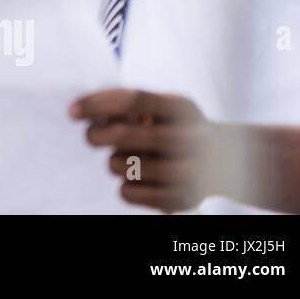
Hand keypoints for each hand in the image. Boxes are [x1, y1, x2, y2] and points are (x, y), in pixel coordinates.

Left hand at [70, 88, 218, 211]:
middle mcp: (190, 137)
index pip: (132, 99)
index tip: (71, 111)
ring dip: (113, 162)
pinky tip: (138, 180)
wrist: (228, 161)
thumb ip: (129, 104)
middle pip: (124, 134)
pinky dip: (124, 186)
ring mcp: (189, 170)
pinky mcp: (181, 199)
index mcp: (181, 107)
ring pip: (121, 165)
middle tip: (91, 137)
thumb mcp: (164, 107)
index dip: (96, 104)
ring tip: (128, 159)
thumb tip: (81, 109)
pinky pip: (127, 192)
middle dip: (96, 135)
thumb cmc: (176, 127)